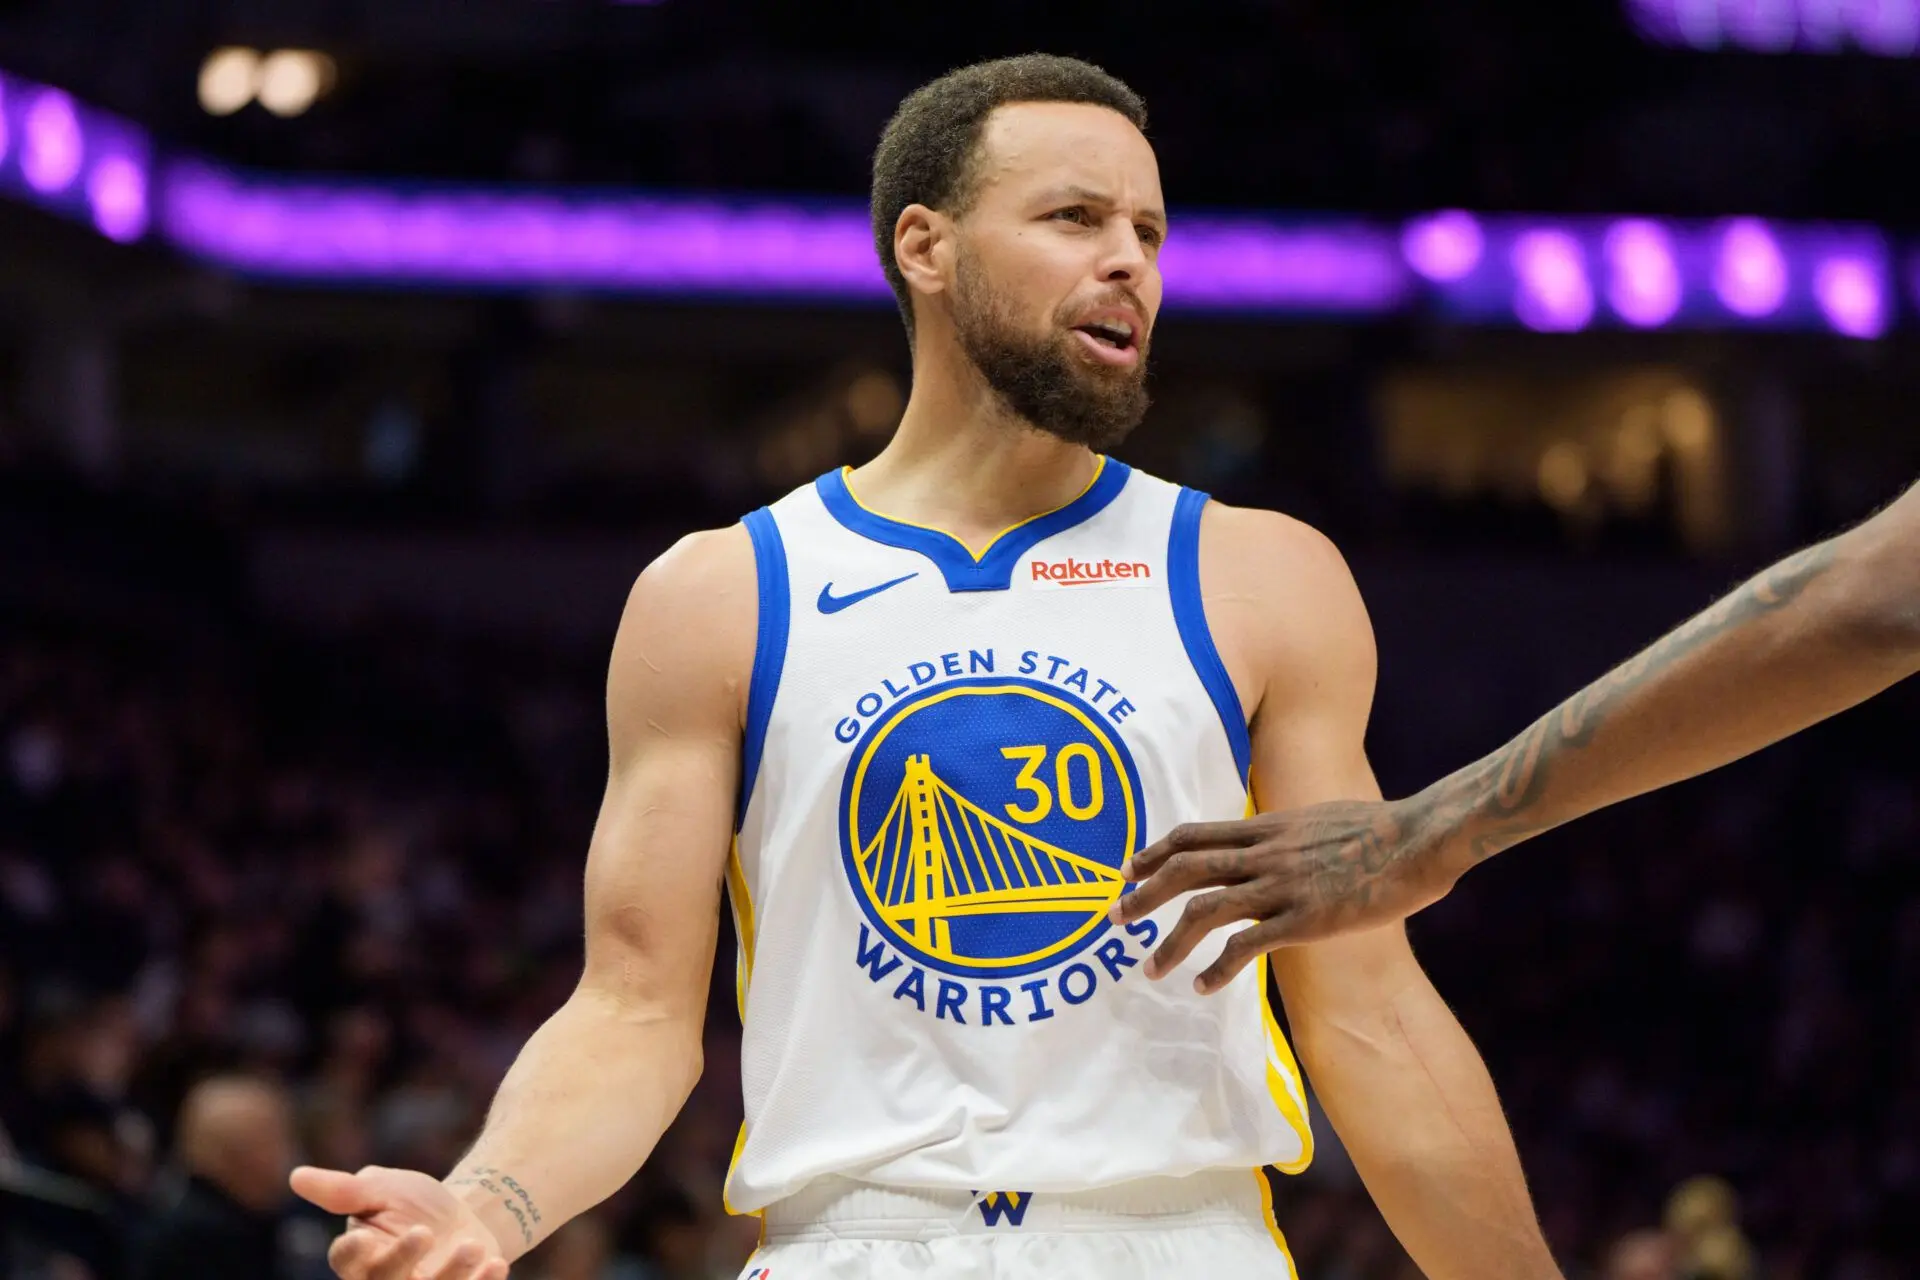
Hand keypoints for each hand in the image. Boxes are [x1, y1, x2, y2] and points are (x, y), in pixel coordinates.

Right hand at [292, 1165, 511, 1279]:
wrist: (465, 1215)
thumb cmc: (413, 1203)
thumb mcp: (382, 1188)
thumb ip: (344, 1190)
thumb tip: (296, 1176)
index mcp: (359, 1256)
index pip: (346, 1261)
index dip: (351, 1254)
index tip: (362, 1239)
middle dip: (401, 1261)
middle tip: (424, 1231)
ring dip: (451, 1274)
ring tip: (472, 1244)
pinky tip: (495, 1264)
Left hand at [1110, 796, 1455, 990]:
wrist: (1421, 837)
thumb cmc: (1385, 829)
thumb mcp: (1324, 818)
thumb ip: (1293, 833)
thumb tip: (1284, 840)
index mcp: (1268, 827)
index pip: (1194, 835)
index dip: (1155, 852)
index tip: (1127, 870)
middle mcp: (1265, 853)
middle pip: (1185, 869)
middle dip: (1143, 895)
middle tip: (1113, 918)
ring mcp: (1283, 885)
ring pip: (1205, 910)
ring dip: (1170, 942)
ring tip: (1148, 970)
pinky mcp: (1305, 918)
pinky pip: (1246, 946)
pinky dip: (1217, 968)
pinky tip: (1202, 987)